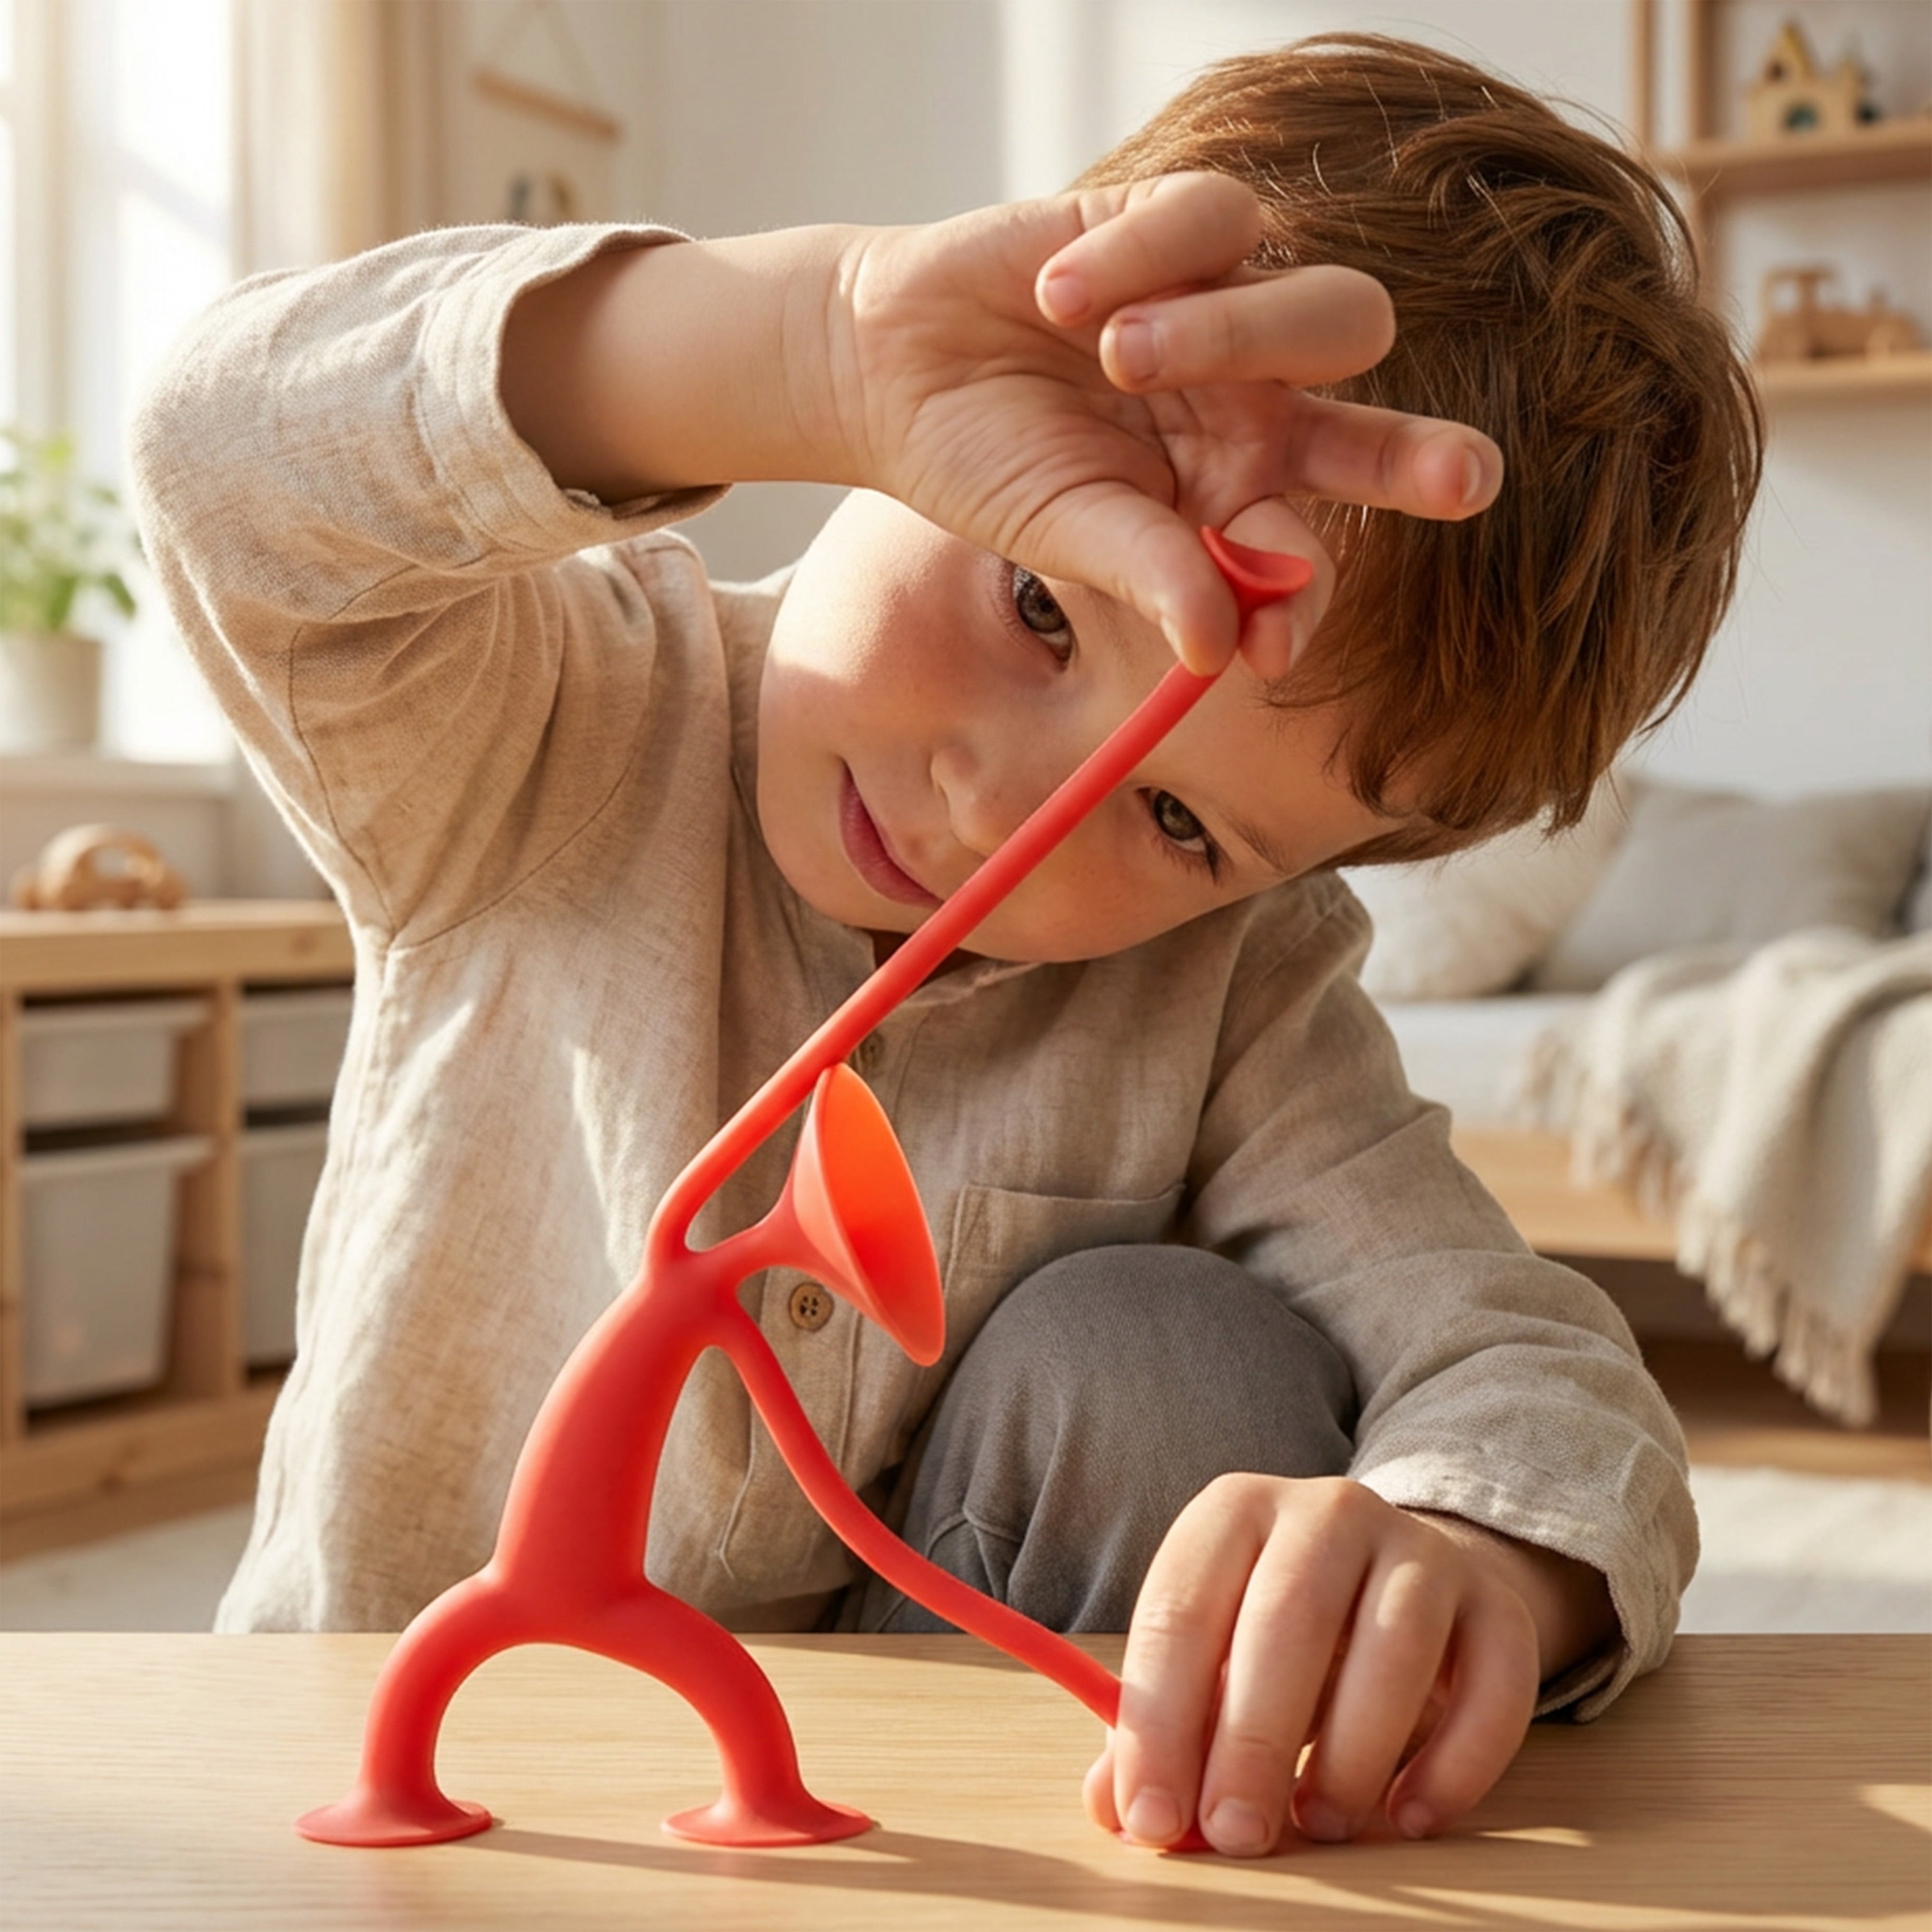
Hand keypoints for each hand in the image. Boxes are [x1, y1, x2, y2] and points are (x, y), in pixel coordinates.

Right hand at [820, 173, 1501, 673]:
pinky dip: (1141, 259)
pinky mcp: (1177, 224)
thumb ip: (1152, 574)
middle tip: (1458, 481)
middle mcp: (1259, 400)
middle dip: (1417, 450)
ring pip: (1325, 307)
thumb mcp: (1067, 530)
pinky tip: (1057, 297)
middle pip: (1381, 426)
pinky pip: (1219, 218)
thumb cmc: (989, 463)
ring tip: (1114, 359)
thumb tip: (1221, 652)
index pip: (1310, 542)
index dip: (1309, 595)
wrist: (891, 370)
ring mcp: (1230, 309)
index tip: (1273, 651)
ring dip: (1229, 335)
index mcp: (1239, 489)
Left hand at [1083, 1475, 1603, 1855]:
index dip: (1159, 1719)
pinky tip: (1410, 1815)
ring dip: (1352, 1753)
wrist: (1403, 1581)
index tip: (1152, 1815)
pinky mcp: (1498, 1607)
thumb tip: (1115, 1805)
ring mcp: (1421, 1550)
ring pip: (1393, 1648)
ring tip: (1321, 1822)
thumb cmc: (1280, 1634)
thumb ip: (1163, 1725)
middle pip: (1285, 1619)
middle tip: (1236, 1833)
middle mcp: (1328, 1511)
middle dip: (1252, 1740)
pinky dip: (1453, 1765)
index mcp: (1235, 1511)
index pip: (1180, 1607)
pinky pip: (1492, 1689)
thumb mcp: (1213, 1658)